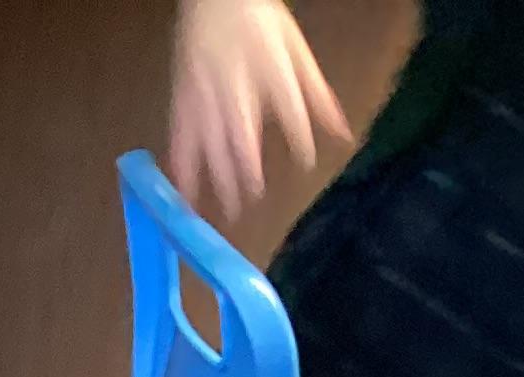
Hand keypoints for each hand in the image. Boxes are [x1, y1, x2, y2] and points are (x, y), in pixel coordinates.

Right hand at [170, 0, 349, 218]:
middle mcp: (236, 84)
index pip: (289, 107)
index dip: (298, 135)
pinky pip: (180, 135)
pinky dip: (181, 165)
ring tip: (222, 210)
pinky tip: (184, 193)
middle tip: (250, 200)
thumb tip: (343, 133)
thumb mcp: (296, 49)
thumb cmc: (260, 20)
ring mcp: (206, 91)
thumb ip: (317, 94)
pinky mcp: (183, 96)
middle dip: (245, 168)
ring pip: (209, 139)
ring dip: (215, 176)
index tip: (305, 163)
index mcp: (269, 68)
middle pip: (240, 132)